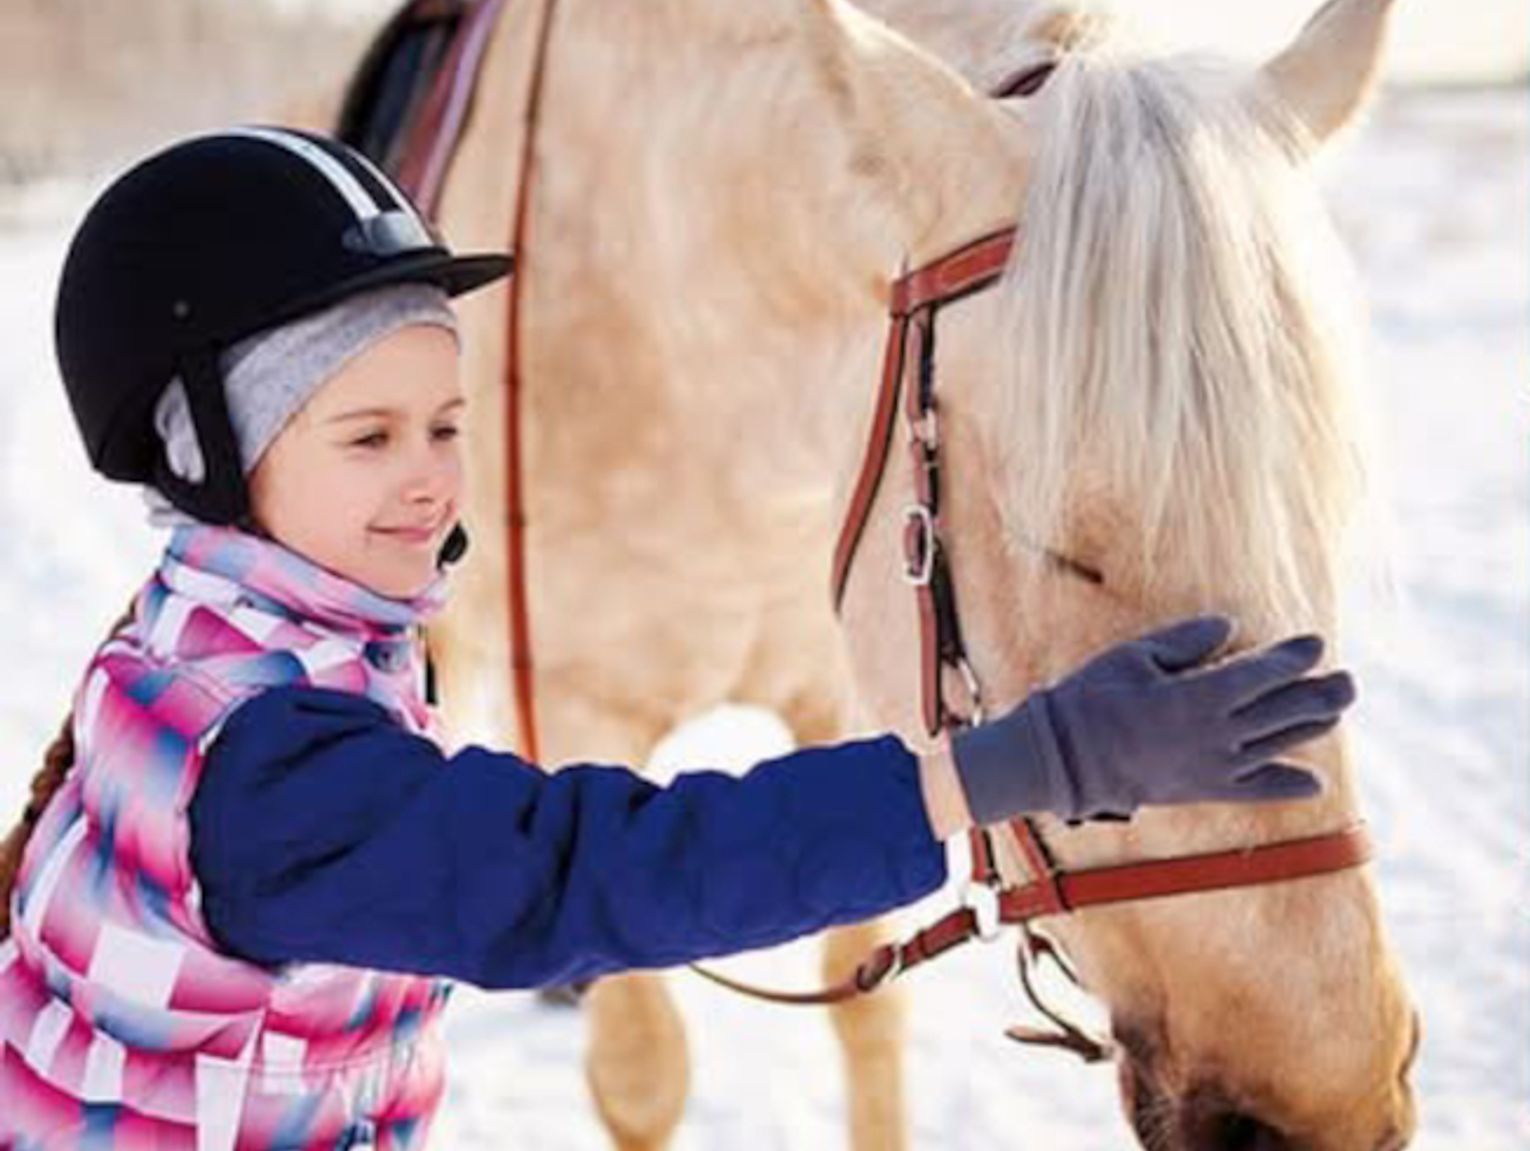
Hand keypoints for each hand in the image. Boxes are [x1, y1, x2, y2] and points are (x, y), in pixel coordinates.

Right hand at [949, 616, 1355, 824]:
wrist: (1065, 758)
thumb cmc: (1093, 697)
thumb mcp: (1135, 655)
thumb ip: (1187, 641)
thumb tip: (1229, 627)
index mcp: (1200, 696)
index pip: (1262, 674)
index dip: (1292, 658)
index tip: (1315, 643)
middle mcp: (1217, 735)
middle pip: (1283, 711)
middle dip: (1320, 693)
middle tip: (1348, 681)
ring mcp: (1213, 766)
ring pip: (1277, 745)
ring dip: (1311, 727)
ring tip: (1337, 711)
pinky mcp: (1202, 789)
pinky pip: (1255, 790)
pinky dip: (1286, 786)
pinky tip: (1313, 782)